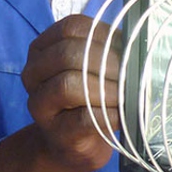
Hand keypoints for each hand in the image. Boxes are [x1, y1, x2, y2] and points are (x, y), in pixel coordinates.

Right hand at [21, 14, 121, 171]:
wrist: (72, 142)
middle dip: (106, 63)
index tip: (128, 48)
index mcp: (43, 47)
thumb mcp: (95, 66)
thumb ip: (108, 49)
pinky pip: (82, 119)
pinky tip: (121, 115)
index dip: (103, 36)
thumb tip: (138, 46)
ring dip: (105, 90)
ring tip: (126, 96)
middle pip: (67, 55)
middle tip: (131, 74)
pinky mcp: (55, 132)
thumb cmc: (89, 97)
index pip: (71, 28)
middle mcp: (33, 72)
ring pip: (68, 85)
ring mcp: (39, 104)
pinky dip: (107, 115)